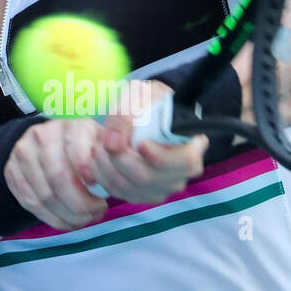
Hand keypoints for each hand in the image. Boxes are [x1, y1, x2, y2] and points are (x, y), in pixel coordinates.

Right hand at [3, 116, 111, 231]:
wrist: (47, 144)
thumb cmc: (84, 149)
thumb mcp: (100, 145)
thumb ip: (108, 160)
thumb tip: (111, 185)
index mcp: (70, 126)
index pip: (77, 152)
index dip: (89, 178)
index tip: (103, 197)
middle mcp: (43, 135)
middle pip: (58, 178)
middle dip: (80, 204)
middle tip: (96, 213)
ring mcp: (23, 152)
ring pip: (44, 195)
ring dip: (68, 215)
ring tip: (84, 219)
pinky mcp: (11, 171)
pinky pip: (30, 203)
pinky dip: (52, 218)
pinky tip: (67, 221)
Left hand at [87, 79, 208, 202]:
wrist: (144, 114)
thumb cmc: (148, 103)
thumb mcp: (139, 96)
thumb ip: (126, 115)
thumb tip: (113, 143)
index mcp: (193, 146)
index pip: (184, 160)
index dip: (159, 156)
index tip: (140, 143)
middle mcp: (182, 173)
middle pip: (149, 177)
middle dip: (119, 160)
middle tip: (102, 141)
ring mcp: (163, 188)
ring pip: (131, 188)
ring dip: (107, 168)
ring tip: (98, 147)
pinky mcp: (144, 195)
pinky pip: (121, 194)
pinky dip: (105, 178)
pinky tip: (99, 160)